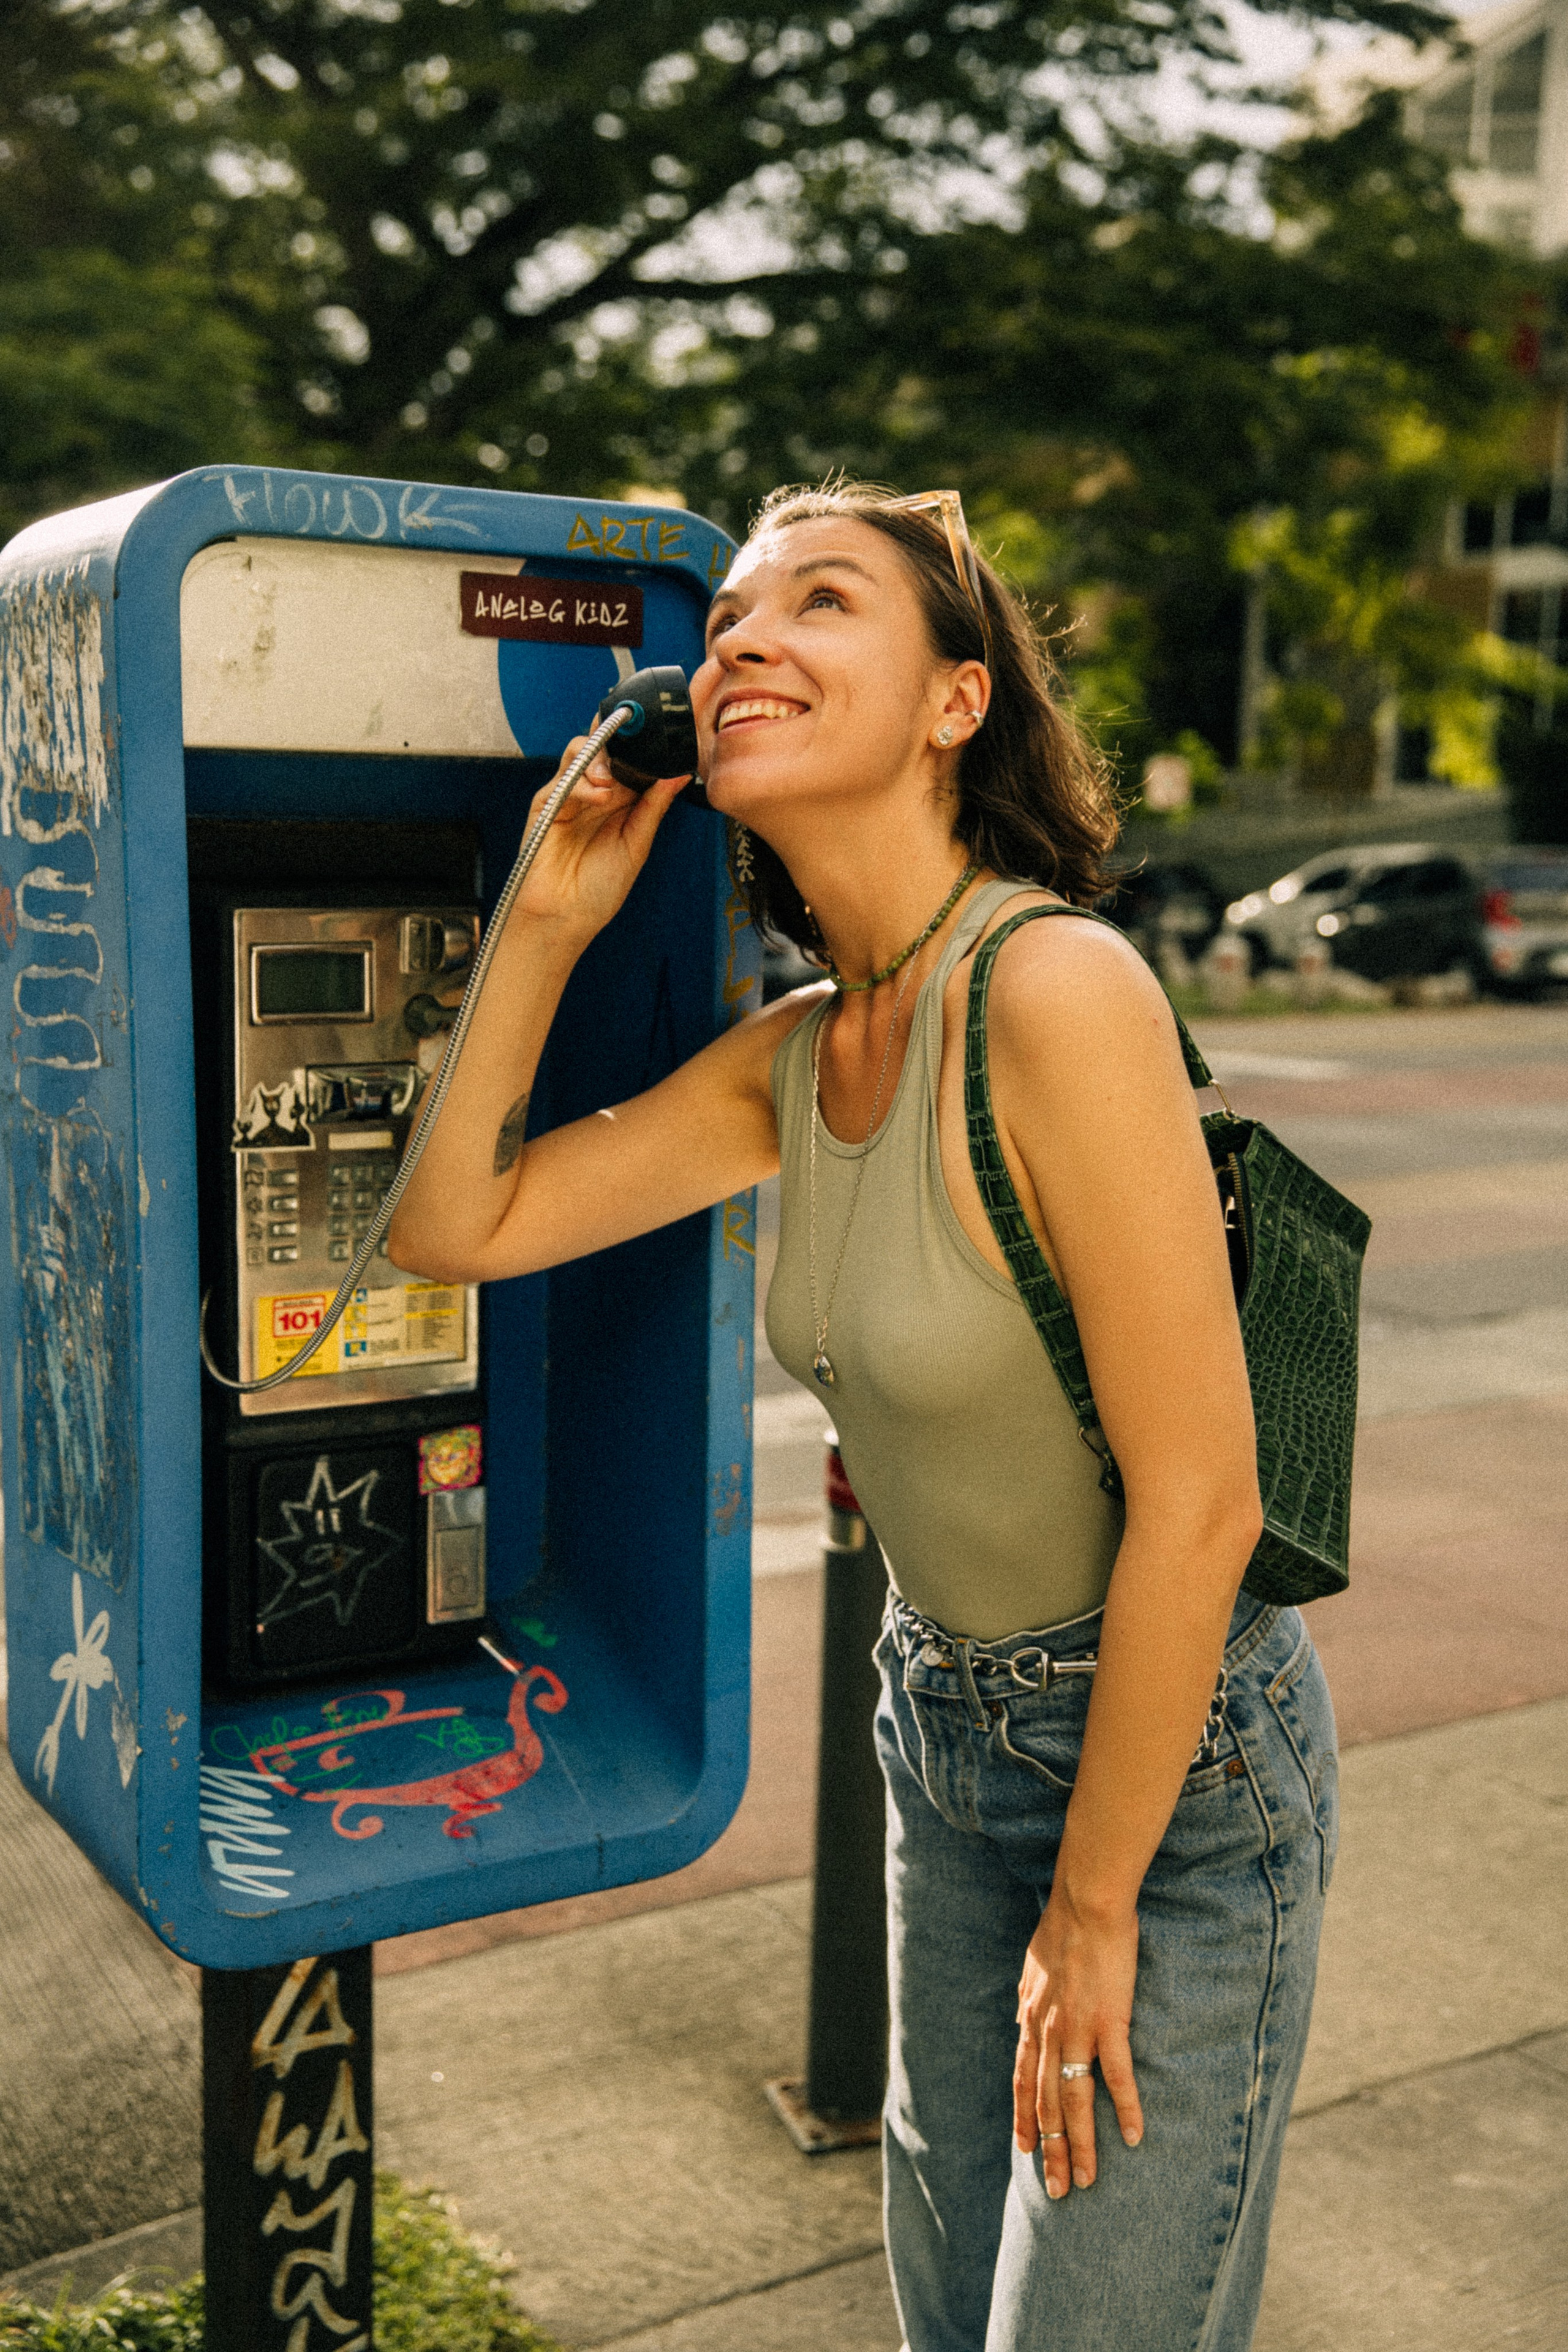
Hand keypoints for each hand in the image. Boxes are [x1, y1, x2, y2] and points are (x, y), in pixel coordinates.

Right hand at [511, 736, 690, 939]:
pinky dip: (584, 782)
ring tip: (612, 784)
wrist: (566, 917)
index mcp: (621, 800)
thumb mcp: (637, 844)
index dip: (641, 742)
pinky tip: (600, 799)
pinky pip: (564, 778)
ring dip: (599, 757)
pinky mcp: (546, 804)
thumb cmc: (599, 889)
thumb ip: (654, 806)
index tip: (660, 735)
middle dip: (619, 740)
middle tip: (635, 752)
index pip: (630, 757)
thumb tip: (679, 775)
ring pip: (581, 750)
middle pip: (604, 744)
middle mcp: (595, 792)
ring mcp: (570, 795)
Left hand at [1013, 1892, 1141, 2198]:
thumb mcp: (1032, 1968)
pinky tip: (1134, 2136)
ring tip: (1086, 2180)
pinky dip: (1125, 2108)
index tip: (1026, 2149)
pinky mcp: (1109, 2022)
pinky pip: (1116, 2075)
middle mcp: (1048, 2031)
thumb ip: (1029, 1999)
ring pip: (1073, 2100)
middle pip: (1045, 2103)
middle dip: (1051, 2149)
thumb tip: (1022, 2018)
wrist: (1085, 1902)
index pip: (1021, 2080)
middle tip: (1058, 2189)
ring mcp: (1077, 2030)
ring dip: (1080, 2144)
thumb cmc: (1062, 1928)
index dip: (1024, 2117)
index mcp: (1031, 2019)